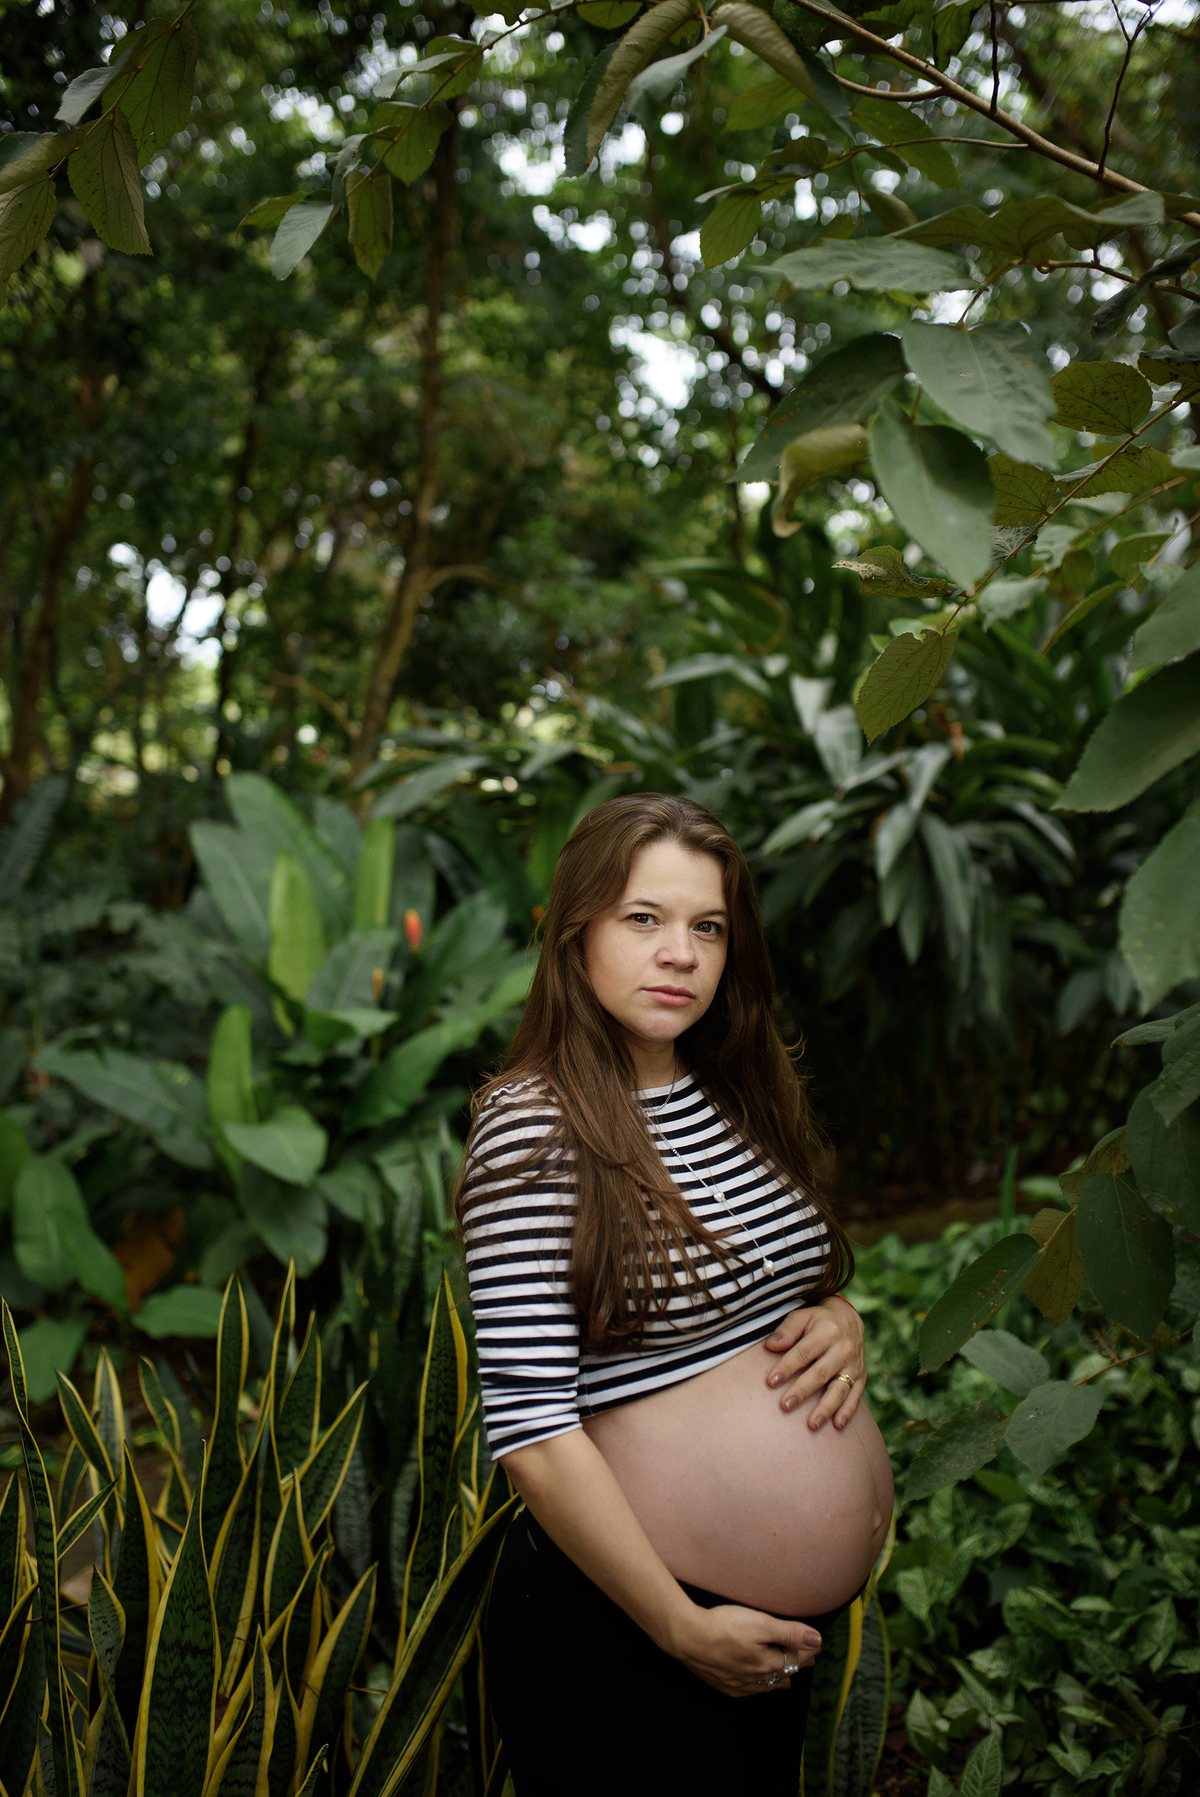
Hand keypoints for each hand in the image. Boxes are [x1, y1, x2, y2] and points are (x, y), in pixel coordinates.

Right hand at [670, 1602, 821, 1696]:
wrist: (689, 1638)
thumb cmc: (726, 1627)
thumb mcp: (761, 1624)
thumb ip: (789, 1633)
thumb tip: (817, 1641)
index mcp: (769, 1664)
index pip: (795, 1658)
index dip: (808, 1650)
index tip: (817, 1644)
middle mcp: (756, 1679)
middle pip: (782, 1672)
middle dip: (796, 1665)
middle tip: (807, 1659)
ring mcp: (739, 1684)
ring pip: (766, 1685)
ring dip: (779, 1679)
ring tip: (789, 1678)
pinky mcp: (723, 1684)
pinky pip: (748, 1690)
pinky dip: (758, 1687)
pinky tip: (757, 1686)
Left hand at [763, 1297, 865, 1430]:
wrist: (849, 1320)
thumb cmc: (817, 1321)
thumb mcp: (802, 1316)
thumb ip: (787, 1330)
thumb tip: (770, 1346)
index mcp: (827, 1331)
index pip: (804, 1352)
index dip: (787, 1367)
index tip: (771, 1381)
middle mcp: (843, 1349)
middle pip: (821, 1373)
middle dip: (803, 1391)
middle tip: (785, 1406)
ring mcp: (854, 1364)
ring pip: (840, 1389)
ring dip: (826, 1408)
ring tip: (812, 1425)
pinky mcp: (861, 1377)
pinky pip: (855, 1396)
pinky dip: (848, 1411)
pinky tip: (837, 1425)